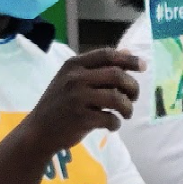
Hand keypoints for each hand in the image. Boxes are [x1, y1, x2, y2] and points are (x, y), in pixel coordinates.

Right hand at [26, 48, 143, 153]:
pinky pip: (110, 118)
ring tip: (126, 113)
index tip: (143, 66)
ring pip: (117, 98)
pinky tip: (112, 125)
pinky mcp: (81, 118)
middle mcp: (75, 78)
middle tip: (134, 97)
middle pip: (116, 75)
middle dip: (132, 87)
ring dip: (128, 107)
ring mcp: (77, 98)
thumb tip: (127, 52)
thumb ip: (98, 67)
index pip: (107, 55)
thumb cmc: (59, 104)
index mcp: (73, 65)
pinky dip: (116, 123)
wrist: (39, 131)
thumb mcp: (72, 79)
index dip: (129, 59)